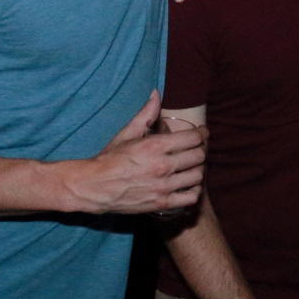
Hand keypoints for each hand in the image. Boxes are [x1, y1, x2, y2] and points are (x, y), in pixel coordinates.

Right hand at [65, 92, 204, 214]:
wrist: (95, 187)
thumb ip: (145, 115)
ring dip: (197, 170)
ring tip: (192, 167)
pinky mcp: (162, 203)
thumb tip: (156, 94)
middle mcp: (162, 166)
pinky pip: (191, 197)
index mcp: (155, 146)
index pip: (193, 138)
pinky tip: (187, 185)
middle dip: (201, 151)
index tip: (203, 133)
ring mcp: (163, 186)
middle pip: (199, 156)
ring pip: (197, 176)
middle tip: (197, 150)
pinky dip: (194, 190)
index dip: (202, 134)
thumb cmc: (110, 159)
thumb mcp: (126, 134)